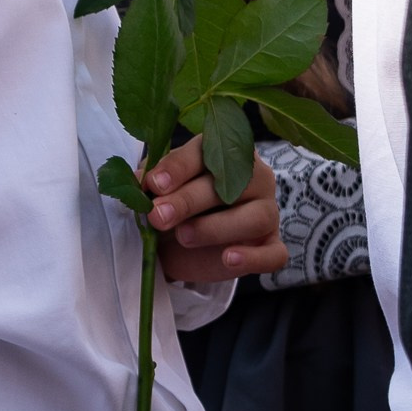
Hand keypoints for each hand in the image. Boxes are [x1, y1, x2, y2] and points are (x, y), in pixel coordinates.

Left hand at [144, 129, 286, 283]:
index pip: (208, 152)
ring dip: (216, 228)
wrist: (180, 244)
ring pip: (255, 217)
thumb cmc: (174, 206)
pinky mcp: (270, 245)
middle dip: (189, 200)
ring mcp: (267, 212)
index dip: (180, 168)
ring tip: (184, 236)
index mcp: (226, 153)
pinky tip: (229, 258)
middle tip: (160, 216)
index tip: (155, 184)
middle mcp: (256, 178)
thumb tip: (138, 182)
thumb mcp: (159, 191)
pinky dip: (253, 258)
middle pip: (232, 185)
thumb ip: (152, 183)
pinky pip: (274, 253)